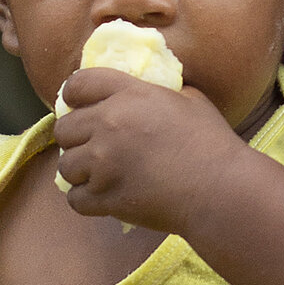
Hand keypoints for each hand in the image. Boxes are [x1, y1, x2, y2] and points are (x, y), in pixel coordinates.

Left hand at [52, 68, 241, 238]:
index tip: (80, 106)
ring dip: (79, 171)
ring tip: (98, 175)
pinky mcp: (105, 197)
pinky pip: (74, 199)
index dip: (74, 95)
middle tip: (91, 146)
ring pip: (65, 166)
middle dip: (75, 137)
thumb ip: (160, 91)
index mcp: (129, 95)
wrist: (219, 190)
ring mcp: (103, 163)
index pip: (77, 84)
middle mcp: (109, 124)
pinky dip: (86, 200)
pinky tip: (102, 197)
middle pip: (64, 128)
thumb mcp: (190, 100)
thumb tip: (148, 89)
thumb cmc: (212, 143)